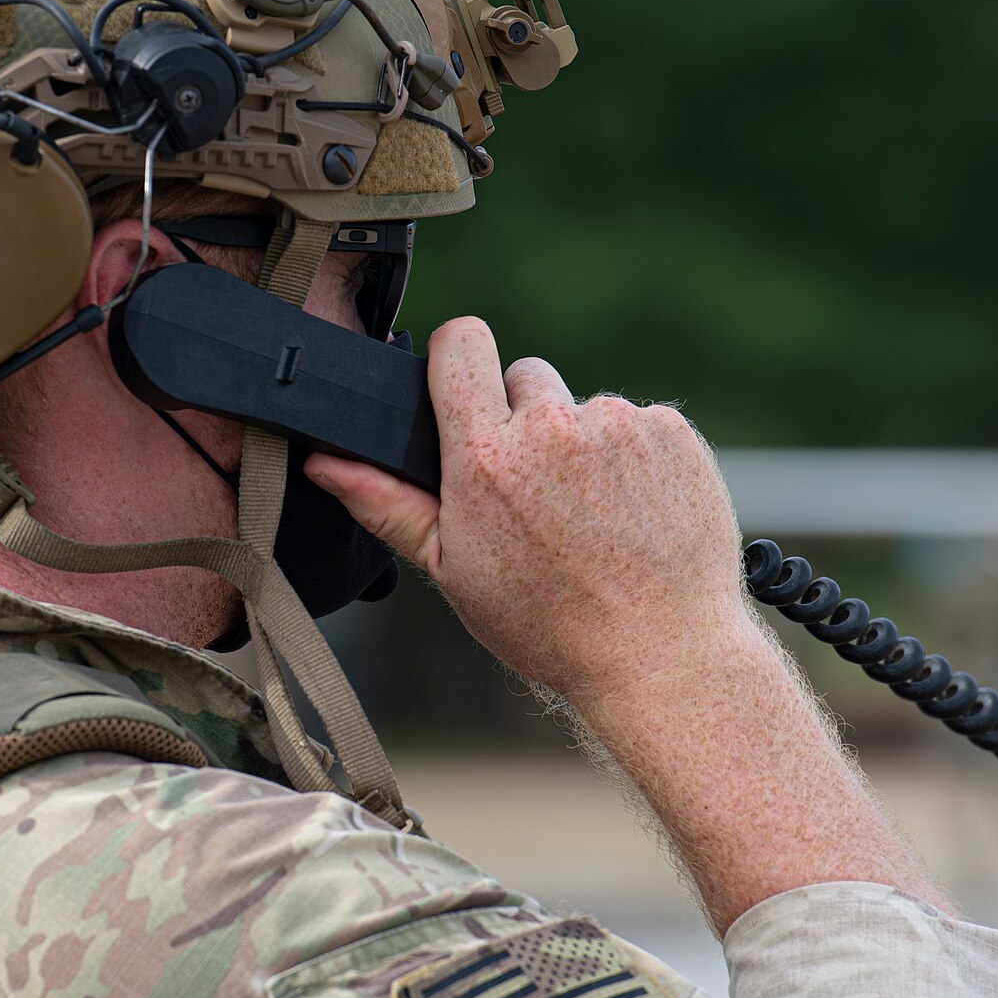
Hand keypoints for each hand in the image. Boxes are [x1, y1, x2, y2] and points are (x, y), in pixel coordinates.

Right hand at [304, 317, 750, 705]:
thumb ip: (386, 504)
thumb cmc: (549, 623)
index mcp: (486, 455)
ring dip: (585, 446)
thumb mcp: (452, 570)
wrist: (662, 654)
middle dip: (525, 421)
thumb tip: (324, 461)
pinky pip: (641, 424)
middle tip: (539, 494)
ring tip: (594, 518)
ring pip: (586, 408)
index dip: (458, 360)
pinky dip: (638, 460)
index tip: (464, 390)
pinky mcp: (673, 433)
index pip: (461, 343)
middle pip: (525, 377)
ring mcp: (619, 425)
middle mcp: (553, 426)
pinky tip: (636, 515)